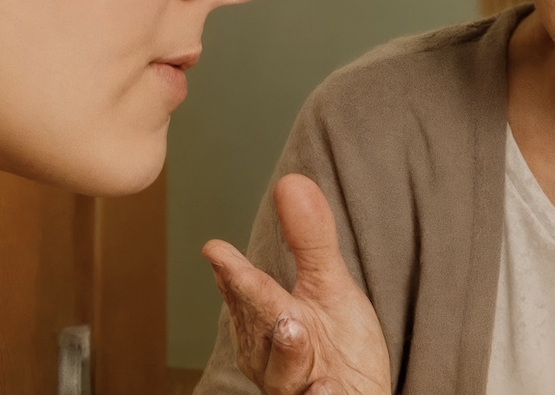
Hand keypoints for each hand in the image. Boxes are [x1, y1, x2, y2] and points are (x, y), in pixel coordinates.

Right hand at [203, 174, 391, 394]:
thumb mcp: (330, 286)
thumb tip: (291, 181)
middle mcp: (270, 358)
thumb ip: (310, 240)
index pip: (245, 293)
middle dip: (255, 309)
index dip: (233, 275)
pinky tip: (327, 386)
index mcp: (265, 323)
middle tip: (252, 280)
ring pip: (282, 374)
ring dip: (288, 352)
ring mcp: (292, 387)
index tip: (217, 250)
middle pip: (260, 329)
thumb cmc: (337, 345)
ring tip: (295, 327)